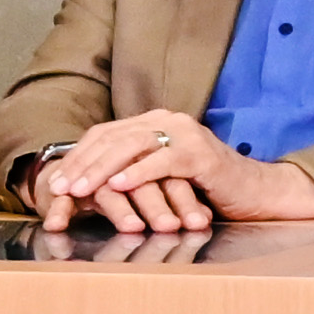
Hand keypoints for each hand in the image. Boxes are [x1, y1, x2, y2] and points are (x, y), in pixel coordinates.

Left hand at [21, 112, 313, 234]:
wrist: (257, 192)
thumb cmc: (207, 191)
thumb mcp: (162, 180)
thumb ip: (133, 174)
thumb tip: (88, 190)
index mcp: (155, 123)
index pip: (106, 134)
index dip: (78, 157)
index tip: (57, 183)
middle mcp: (168, 121)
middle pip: (114, 137)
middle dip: (83, 163)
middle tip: (61, 187)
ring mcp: (186, 134)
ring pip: (134, 146)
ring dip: (103, 168)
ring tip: (82, 188)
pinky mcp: (202, 153)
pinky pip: (163, 161)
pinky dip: (139, 173)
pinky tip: (120, 185)